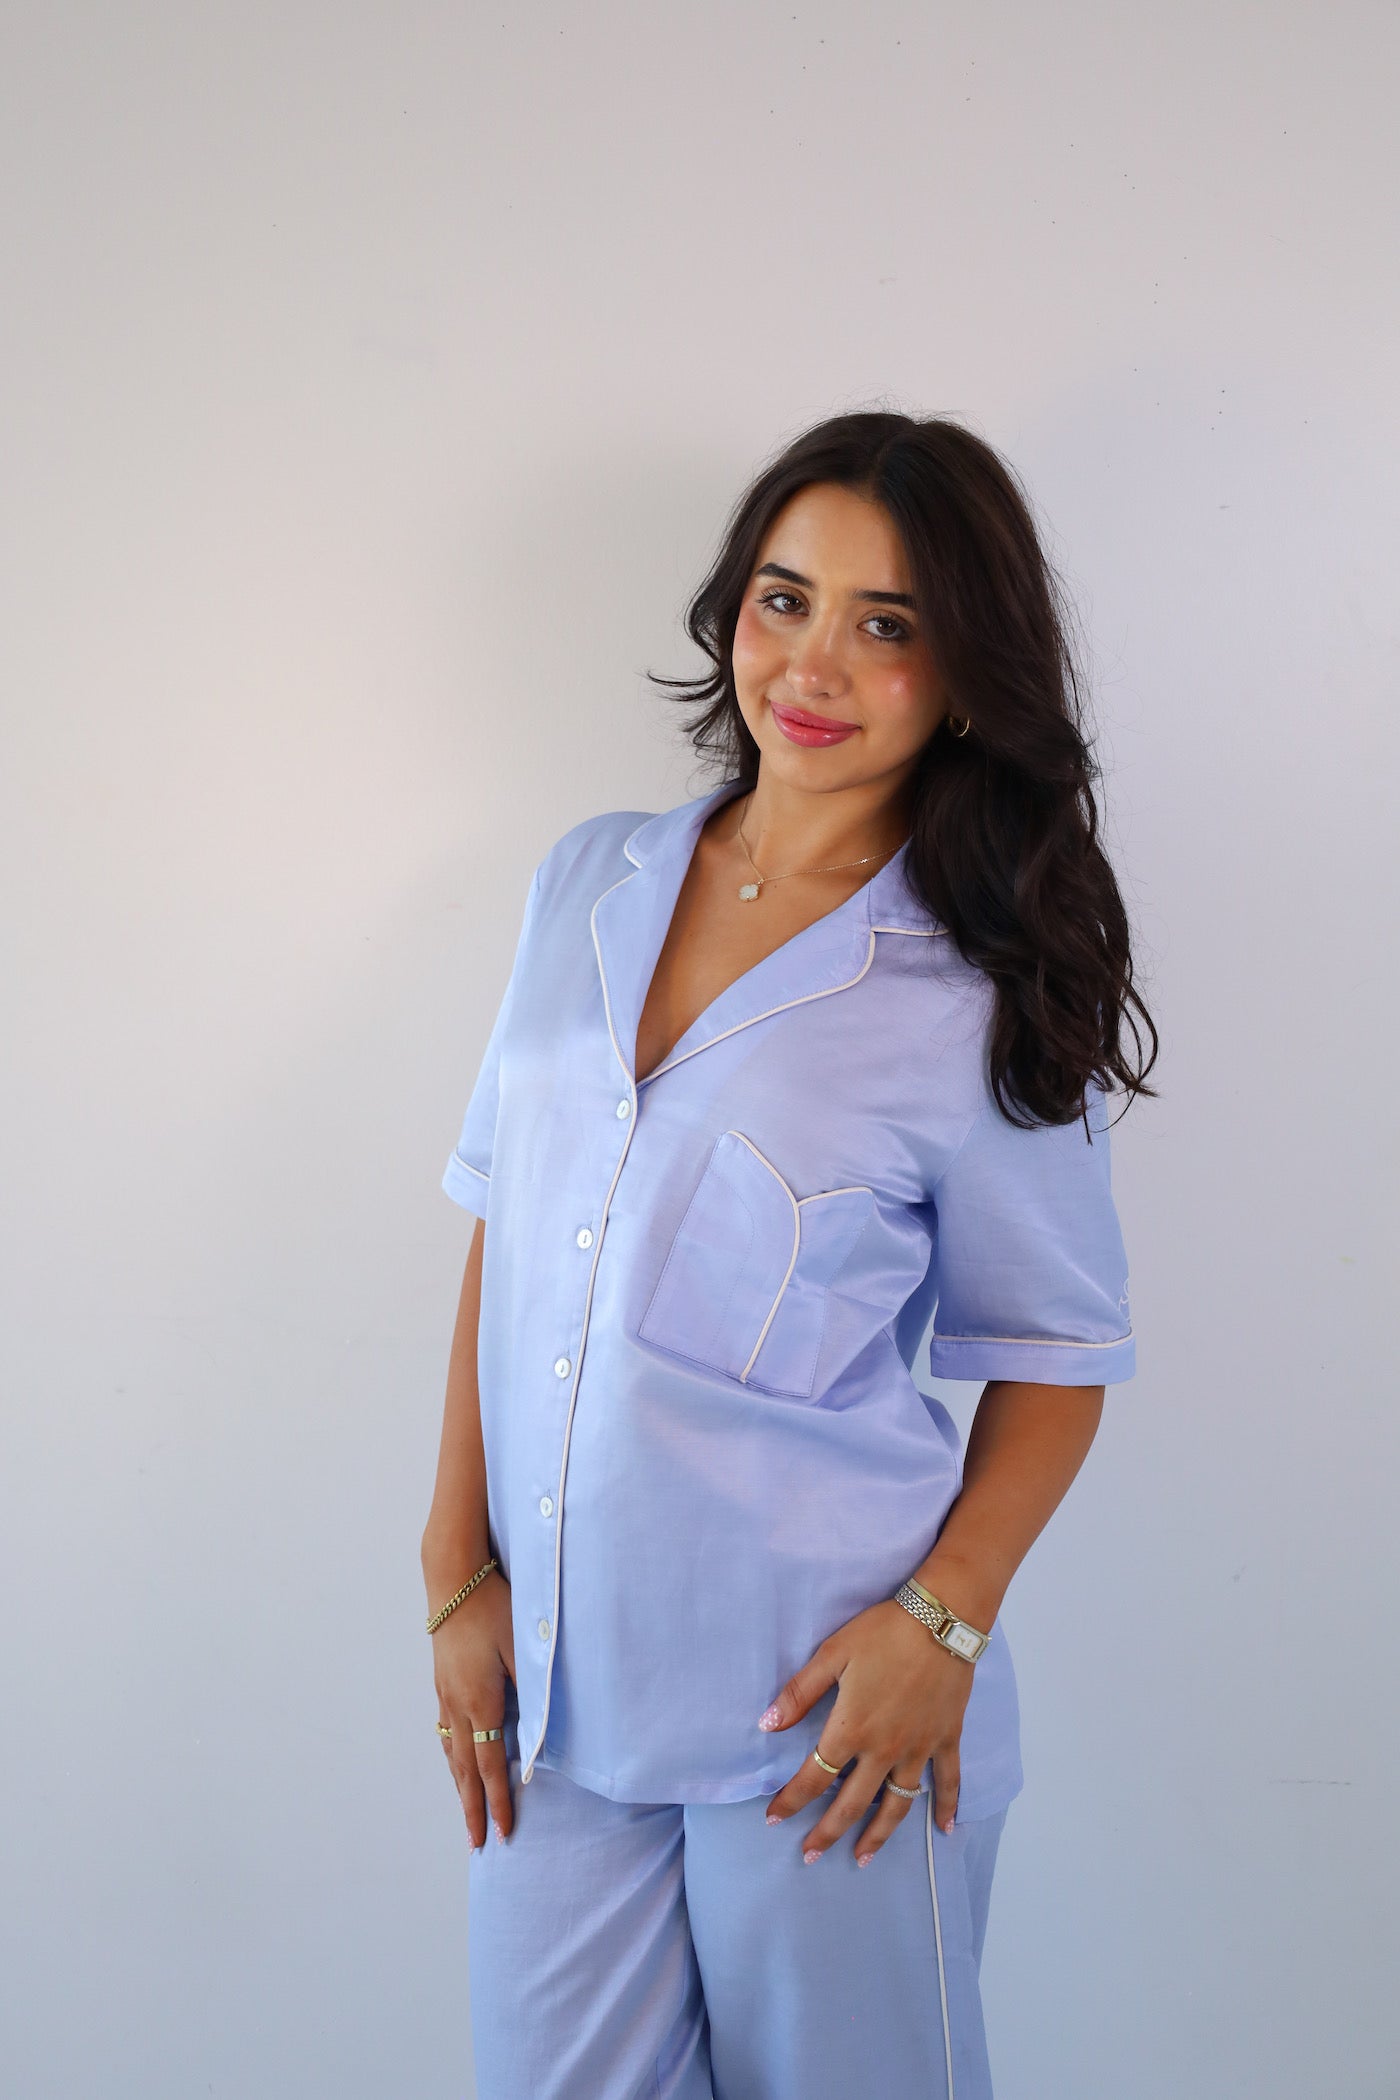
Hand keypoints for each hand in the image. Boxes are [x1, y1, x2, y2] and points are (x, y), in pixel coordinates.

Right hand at [429, 1569, 516, 1849]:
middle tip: (477, 1844)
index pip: (490, 1766)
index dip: (498, 1802)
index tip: (503, 1834)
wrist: (452, 1577)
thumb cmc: (494, 1606)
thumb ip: (534, 1689)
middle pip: (465, 1770)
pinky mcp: (442, 1681)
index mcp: (481, 1702)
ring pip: (451, 1753)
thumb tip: (542, 1732)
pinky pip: (445, 1731)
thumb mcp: (522, 1645)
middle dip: (472, 1809)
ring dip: (459, 1787)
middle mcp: (458, 1705)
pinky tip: (454, 1761)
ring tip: (466, 1813)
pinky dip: (451, 1757)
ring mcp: (445, 1694)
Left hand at [759, 1599, 974, 1865]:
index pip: (813, 1777)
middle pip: (851, 1803)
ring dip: (878, 1836)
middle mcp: (884, 1750)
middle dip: (827, 1833)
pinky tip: (945, 1830)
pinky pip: (949, 1782)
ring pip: (897, 1806)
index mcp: (851, 1729)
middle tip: (809, 1856)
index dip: (791, 1800)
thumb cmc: (882, 1633)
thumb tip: (766, 1725)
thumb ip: (799, 1693)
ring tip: (862, 1858)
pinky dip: (948, 1807)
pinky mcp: (946, 1740)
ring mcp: (918, 1749)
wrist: (941, 1621)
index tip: (773, 1818)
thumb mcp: (832, 1654)